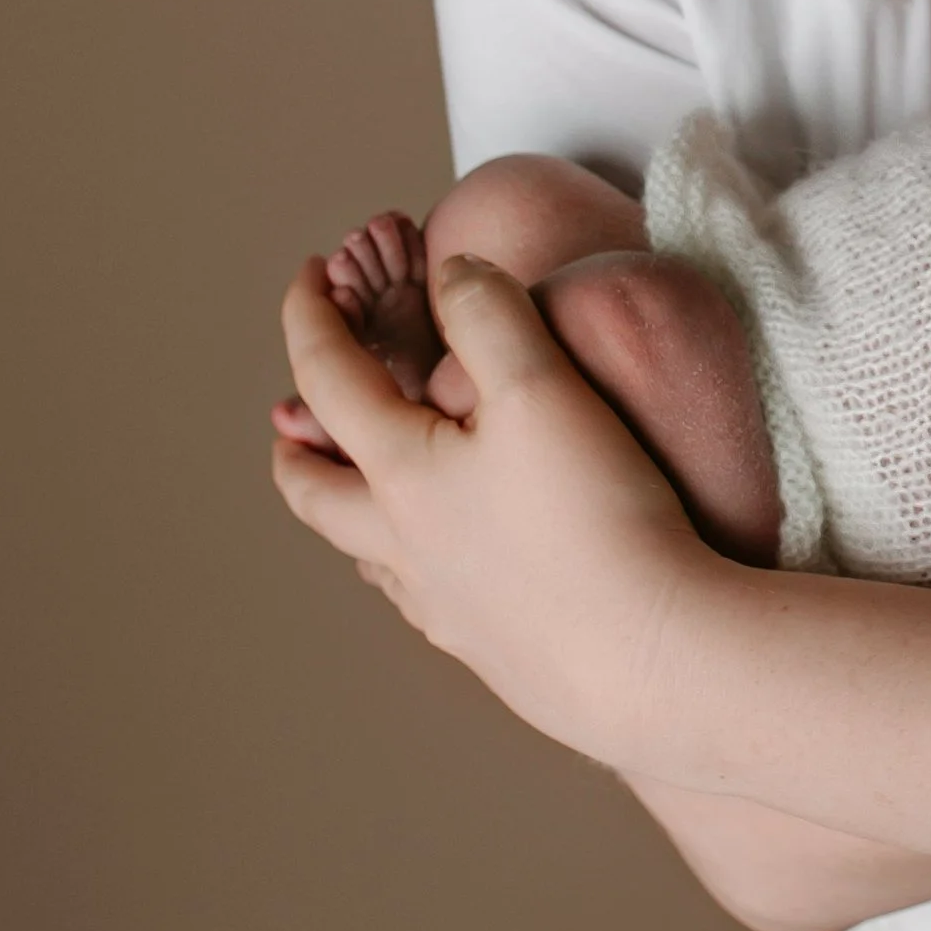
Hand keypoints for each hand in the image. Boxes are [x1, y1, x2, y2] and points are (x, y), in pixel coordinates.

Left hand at [270, 251, 719, 770]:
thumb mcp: (541, 388)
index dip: (311, 318)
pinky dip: (405, 559)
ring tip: (362, 483)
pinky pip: (416, 594)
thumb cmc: (591, 516)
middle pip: (313, 491)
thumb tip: (450, 274)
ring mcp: (438, 605)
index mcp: (402, 473)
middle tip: (288, 416)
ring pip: (361, 551)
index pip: (330, 380)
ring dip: (344, 506)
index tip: (308, 276)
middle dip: (295, 444)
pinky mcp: (485, 646)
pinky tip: (446, 558)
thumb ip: (488, 316)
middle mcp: (401, 546)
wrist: (643, 656)